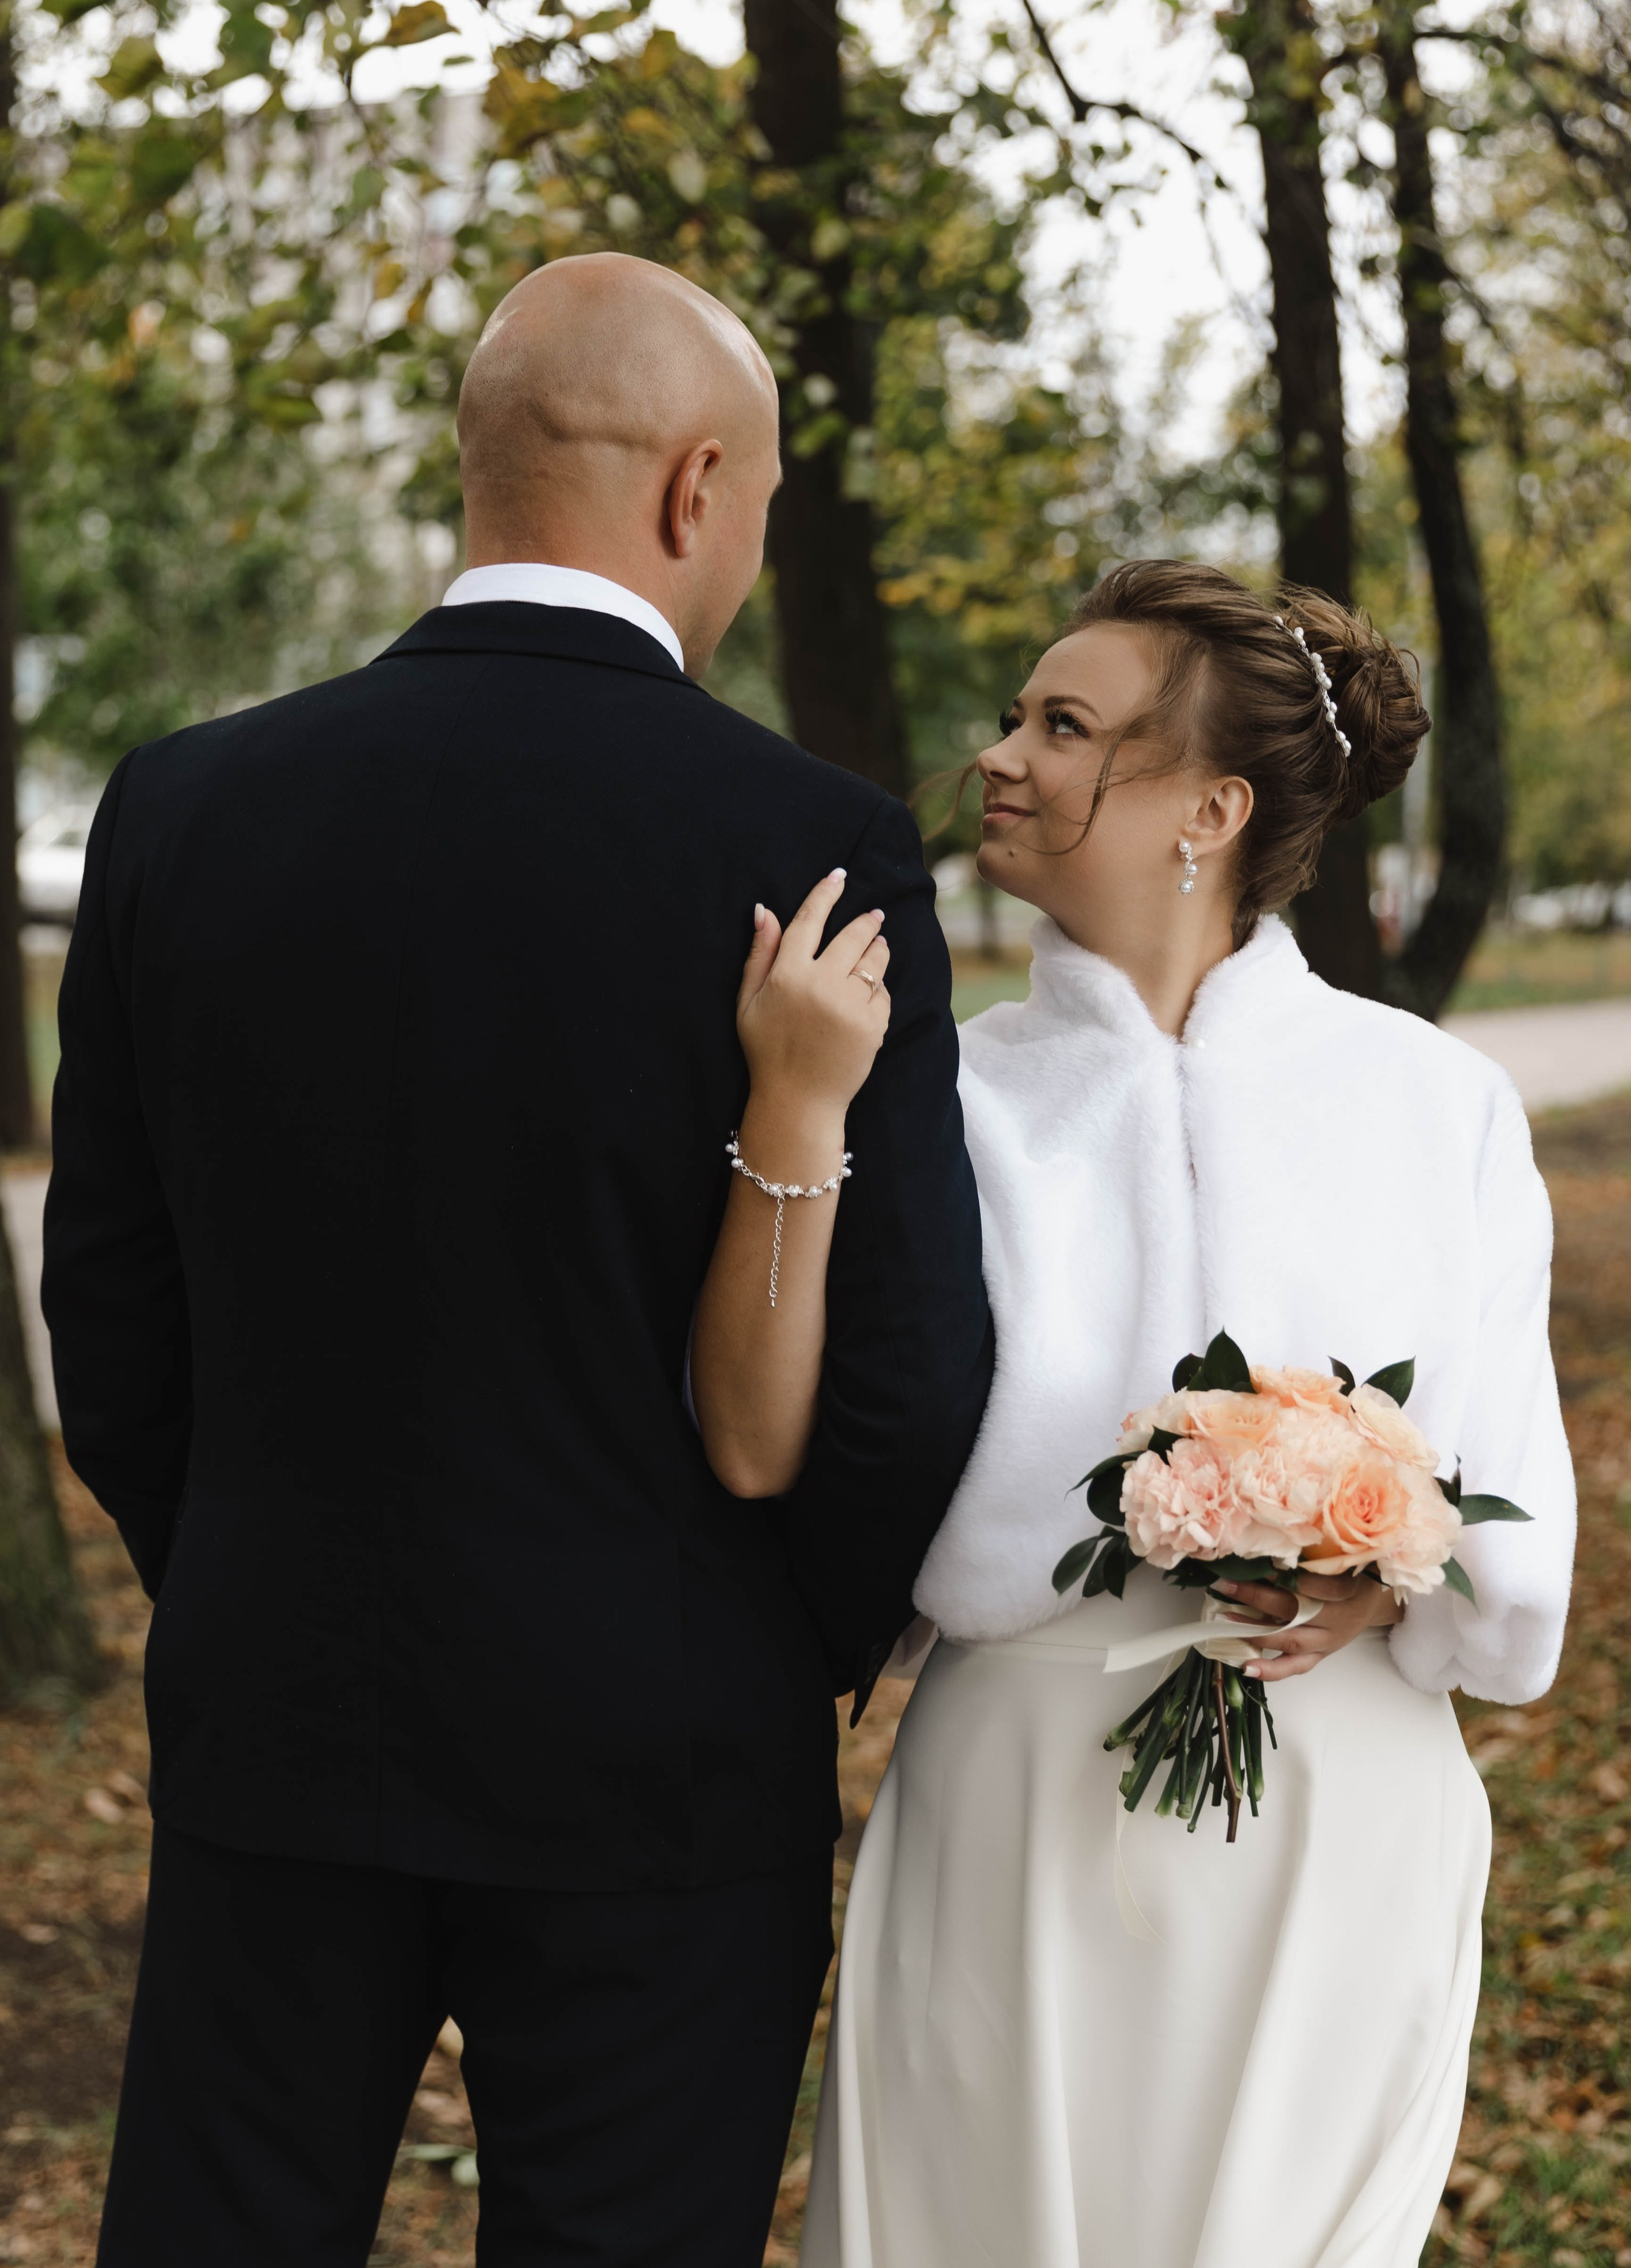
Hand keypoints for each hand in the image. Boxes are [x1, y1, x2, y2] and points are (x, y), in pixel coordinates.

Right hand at [736, 869, 890, 1123]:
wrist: (799, 1101)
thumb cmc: (767, 1050)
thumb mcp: (748, 1002)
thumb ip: (759, 954)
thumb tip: (764, 910)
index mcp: (787, 975)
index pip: (809, 920)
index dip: (826, 894)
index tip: (839, 876)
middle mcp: (821, 984)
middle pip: (853, 934)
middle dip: (866, 921)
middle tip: (874, 916)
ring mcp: (850, 1004)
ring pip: (875, 959)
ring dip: (878, 949)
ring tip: (876, 949)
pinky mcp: (874, 1024)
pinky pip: (883, 993)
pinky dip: (877, 991)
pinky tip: (866, 1000)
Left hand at [1211, 1569, 1401, 1683]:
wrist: (1370, 1603)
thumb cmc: (1349, 1574)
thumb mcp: (1341, 1561)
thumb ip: (1313, 1557)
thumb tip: (1268, 1547)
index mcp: (1350, 1590)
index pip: (1324, 1586)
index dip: (1293, 1577)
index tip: (1262, 1564)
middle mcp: (1340, 1619)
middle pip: (1298, 1611)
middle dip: (1259, 1598)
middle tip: (1228, 1585)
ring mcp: (1329, 1641)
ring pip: (1291, 1641)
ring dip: (1256, 1632)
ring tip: (1226, 1622)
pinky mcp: (1321, 1656)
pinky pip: (1296, 1667)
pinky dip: (1271, 1670)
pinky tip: (1246, 1667)